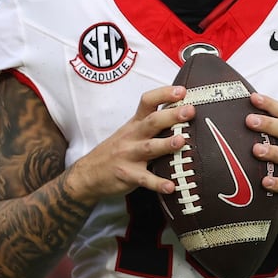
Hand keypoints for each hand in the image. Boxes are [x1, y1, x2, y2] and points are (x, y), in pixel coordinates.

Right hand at [63, 85, 193, 202]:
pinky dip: (157, 183)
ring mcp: (129, 156)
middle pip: (152, 122)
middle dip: (171, 116)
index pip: (147, 102)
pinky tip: (171, 187)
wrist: (88, 174)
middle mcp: (132, 137)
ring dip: (165, 144)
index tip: (181, 91)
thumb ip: (151, 123)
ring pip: (149, 148)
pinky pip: (144, 180)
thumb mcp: (129, 132)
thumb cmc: (115, 151)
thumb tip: (181, 113)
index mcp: (134, 124)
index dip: (163, 94)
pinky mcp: (128, 176)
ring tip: (181, 141)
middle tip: (189, 111)